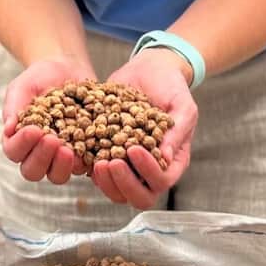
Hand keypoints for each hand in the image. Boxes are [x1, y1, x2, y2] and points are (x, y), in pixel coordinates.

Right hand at [1, 55, 95, 185]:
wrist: (66, 68)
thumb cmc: (38, 78)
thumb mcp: (22, 87)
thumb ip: (14, 106)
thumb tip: (9, 129)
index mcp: (19, 140)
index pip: (14, 151)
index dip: (22, 144)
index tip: (34, 129)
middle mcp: (38, 153)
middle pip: (34, 171)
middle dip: (41, 158)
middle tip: (52, 140)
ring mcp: (61, 156)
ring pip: (58, 175)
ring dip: (62, 165)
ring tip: (69, 149)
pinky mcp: (84, 152)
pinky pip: (85, 165)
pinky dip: (88, 161)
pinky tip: (92, 147)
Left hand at [92, 48, 198, 209]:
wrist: (150, 70)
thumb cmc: (171, 88)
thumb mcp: (183, 106)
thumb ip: (178, 131)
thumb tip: (166, 157)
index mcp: (172, 161)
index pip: (162, 181)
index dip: (147, 172)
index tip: (134, 149)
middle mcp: (150, 168)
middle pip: (139, 196)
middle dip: (124, 183)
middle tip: (111, 163)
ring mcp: (128, 164)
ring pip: (116, 190)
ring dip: (105, 181)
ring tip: (96, 161)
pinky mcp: (108, 153)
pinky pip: (97, 171)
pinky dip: (89, 166)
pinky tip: (82, 149)